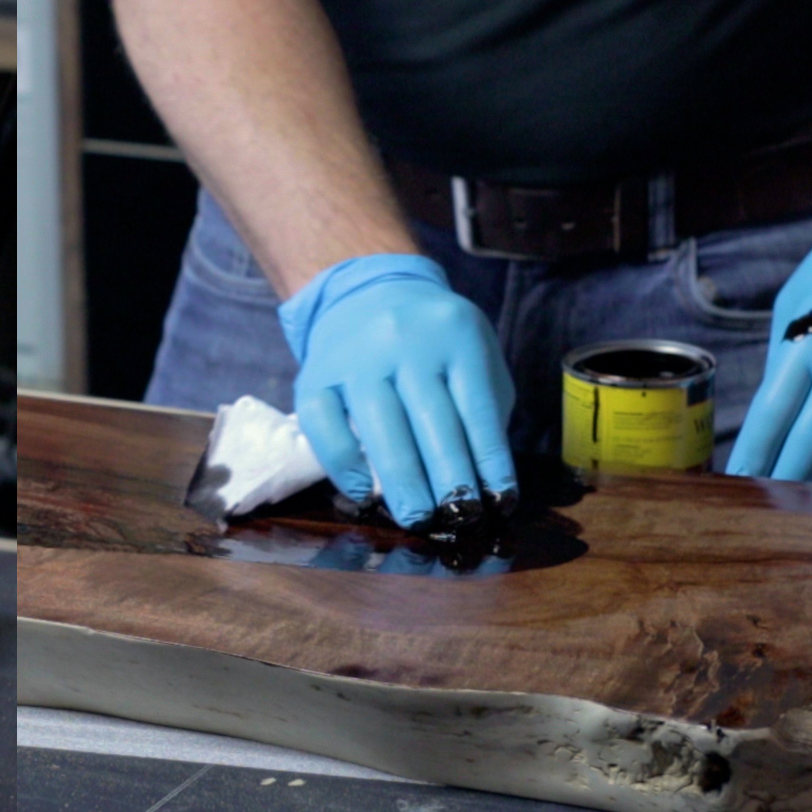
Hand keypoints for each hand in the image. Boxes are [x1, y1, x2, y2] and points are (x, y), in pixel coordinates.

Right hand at [280, 254, 517, 530]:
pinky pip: (325, 426)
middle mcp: (403, 341)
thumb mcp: (474, 354)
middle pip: (432, 421)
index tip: (498, 504)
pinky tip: (362, 495)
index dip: (490, 462)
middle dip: (449, 480)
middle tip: (458, 519)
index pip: (478, 409)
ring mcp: (354, 357)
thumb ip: (483, 409)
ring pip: (380, 427)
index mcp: (455, 334)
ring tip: (418, 518)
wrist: (367, 292)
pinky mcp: (313, 375)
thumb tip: (486, 486)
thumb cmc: (433, 342)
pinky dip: (344, 467)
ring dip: (402, 482)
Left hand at [728, 182, 811, 487]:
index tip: (735, 485)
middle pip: (808, 445)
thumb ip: (786, 355)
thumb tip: (773, 405)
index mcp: (806, 345)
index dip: (752, 458)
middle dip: (784, 484)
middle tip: (764, 517)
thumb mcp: (801, 300)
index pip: (769, 418)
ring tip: (807, 519)